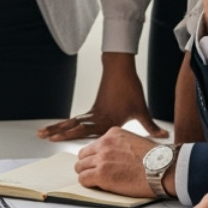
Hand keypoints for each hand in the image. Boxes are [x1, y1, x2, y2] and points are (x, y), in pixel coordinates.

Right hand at [39, 52, 165, 139]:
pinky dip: (65, 124)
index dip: (69, 133)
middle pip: (72, 126)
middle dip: (58, 131)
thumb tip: (165, 137)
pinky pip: (75, 119)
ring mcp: (92, 112)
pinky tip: (56, 128)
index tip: (57, 137)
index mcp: (105, 119)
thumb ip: (151, 127)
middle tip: (43, 136)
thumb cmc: (131, 89)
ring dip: (56, 127)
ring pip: (70, 122)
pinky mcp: (92, 109)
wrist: (121, 70)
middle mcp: (95, 116)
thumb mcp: (141, 110)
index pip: (84, 129)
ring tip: (41, 132)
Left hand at [73, 128, 164, 197]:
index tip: (102, 164)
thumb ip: (120, 145)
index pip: (94, 146)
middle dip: (88, 165)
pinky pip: (83, 179)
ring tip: (98, 182)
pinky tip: (98, 186)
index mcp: (113, 134)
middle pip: (83, 155)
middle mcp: (105, 144)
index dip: (96, 157)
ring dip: (87, 175)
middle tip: (96, 174)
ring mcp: (102, 159)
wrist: (164, 168)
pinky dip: (88, 184)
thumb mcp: (135, 141)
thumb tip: (115, 156)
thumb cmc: (156, 159)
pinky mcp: (101, 174)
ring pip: (80, 167)